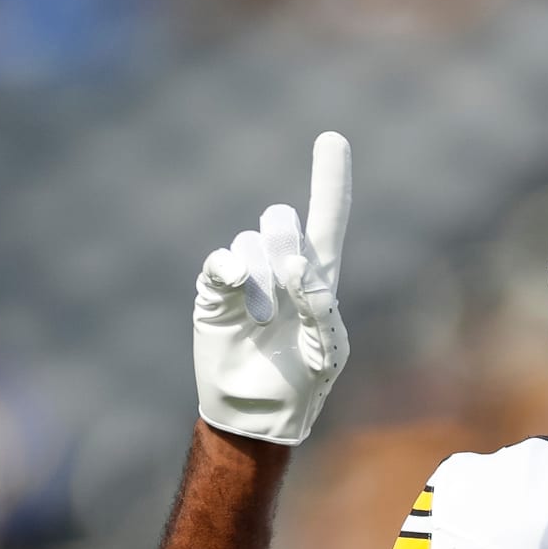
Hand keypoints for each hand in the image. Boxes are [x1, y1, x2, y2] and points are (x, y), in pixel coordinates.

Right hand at [193, 131, 352, 444]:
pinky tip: (236, 288)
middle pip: (283, 220)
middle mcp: (281, 267)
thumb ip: (321, 308)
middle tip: (290, 284)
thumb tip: (296, 269)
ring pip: (251, 242)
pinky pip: (220, 262)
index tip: (332, 137)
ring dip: (263, 286)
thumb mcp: (327, 351)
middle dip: (287, 244)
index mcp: (318, 277)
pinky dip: (230, 272)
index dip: (330, 179)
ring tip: (264, 323)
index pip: (327, 219)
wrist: (257, 410)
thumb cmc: (303, 381)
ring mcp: (246, 276)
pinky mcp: (215, 290)